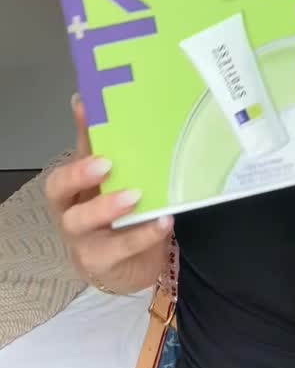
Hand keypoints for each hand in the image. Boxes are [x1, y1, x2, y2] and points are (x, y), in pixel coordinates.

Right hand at [45, 95, 171, 294]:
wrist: (133, 266)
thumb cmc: (120, 216)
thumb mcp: (114, 181)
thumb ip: (103, 146)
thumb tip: (88, 101)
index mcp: (72, 191)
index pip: (62, 166)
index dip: (73, 143)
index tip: (87, 115)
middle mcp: (70, 214)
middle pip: (58, 193)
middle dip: (79, 175)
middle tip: (106, 163)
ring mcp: (83, 241)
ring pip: (81, 223)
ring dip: (108, 206)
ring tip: (136, 194)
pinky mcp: (103, 265)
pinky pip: (119, 250)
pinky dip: (143, 235)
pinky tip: (163, 220)